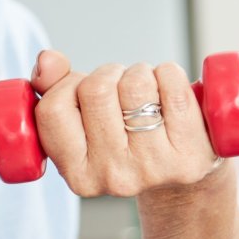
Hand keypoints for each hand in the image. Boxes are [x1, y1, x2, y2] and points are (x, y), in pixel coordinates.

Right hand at [29, 50, 220, 197]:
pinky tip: (171, 95)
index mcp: (77, 175)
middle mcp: (113, 178)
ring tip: (146, 95)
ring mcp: (154, 168)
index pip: (53, 109)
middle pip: (95, 89)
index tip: (84, 92)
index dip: (69, 85)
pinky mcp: (191, 152)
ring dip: (140, 73)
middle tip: (121, 91)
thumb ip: (52, 87)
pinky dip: (170, 73)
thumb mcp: (81, 120)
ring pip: (135, 83)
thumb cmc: (126, 138)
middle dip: (109, 75)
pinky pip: (171, 82)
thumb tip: (47, 60)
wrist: (183, 178)